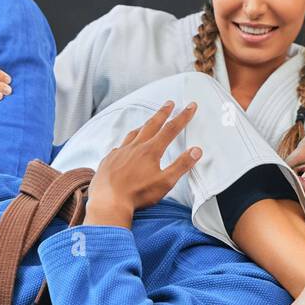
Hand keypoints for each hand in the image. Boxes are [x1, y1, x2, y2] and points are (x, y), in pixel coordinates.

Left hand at [84, 101, 201, 227]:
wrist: (108, 202)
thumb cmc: (137, 194)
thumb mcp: (165, 182)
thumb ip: (181, 165)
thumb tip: (196, 150)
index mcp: (150, 151)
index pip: (170, 129)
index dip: (183, 117)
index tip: (190, 106)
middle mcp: (134, 147)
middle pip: (151, 125)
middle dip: (162, 113)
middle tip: (169, 103)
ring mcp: (119, 152)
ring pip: (133, 134)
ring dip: (143, 126)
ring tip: (148, 123)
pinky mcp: (108, 160)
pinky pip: (119, 147)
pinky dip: (126, 143)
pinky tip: (125, 147)